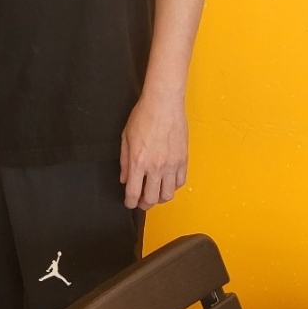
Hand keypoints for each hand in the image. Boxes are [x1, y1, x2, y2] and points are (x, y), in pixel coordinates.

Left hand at [120, 90, 188, 209]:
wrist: (163, 104)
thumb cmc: (143, 116)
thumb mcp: (126, 138)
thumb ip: (124, 161)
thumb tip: (125, 179)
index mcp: (138, 162)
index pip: (134, 193)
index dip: (130, 202)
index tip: (129, 203)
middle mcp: (156, 167)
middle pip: (152, 199)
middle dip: (144, 204)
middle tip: (141, 201)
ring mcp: (171, 165)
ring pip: (168, 194)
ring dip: (160, 198)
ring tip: (155, 193)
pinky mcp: (183, 160)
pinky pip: (180, 182)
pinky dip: (173, 186)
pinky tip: (167, 181)